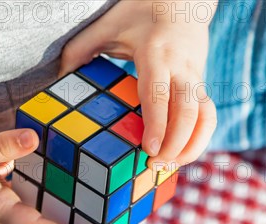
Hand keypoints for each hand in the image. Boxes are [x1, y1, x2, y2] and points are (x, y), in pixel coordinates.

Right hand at [0, 128, 90, 223]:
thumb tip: (36, 137)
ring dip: (56, 196)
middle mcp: (1, 207)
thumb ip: (3, 146)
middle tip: (101, 216)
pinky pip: (21, 180)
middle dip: (69, 219)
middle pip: (42, 218)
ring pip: (33, 199)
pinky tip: (53, 159)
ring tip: (88, 189)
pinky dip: (37, 173)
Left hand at [60, 0, 217, 167]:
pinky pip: (208, 115)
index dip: (157, 124)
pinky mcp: (202, 84)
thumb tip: (58, 80)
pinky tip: (181, 155)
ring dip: (192, 145)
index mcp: (155, 53)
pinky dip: (199, 138)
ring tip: (170, 167)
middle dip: (175, 143)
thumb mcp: (107, 25)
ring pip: (205, 115)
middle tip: (155, 165)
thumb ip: (80, 49)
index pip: (159, 94)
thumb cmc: (139, 12)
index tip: (149, 149)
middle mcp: (181, 66)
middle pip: (187, 110)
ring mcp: (196, 76)